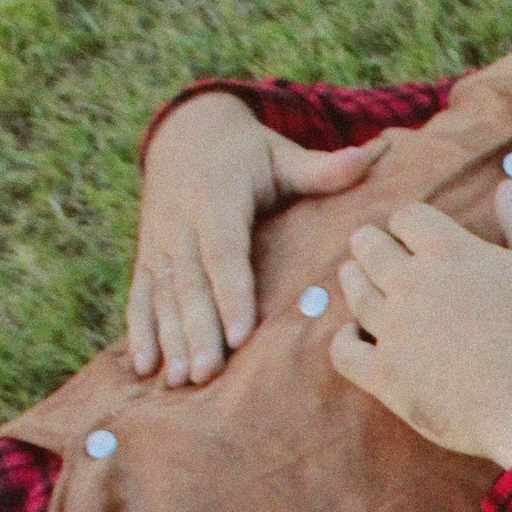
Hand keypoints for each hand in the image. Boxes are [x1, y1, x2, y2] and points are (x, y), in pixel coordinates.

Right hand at [129, 91, 385, 386]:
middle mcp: (181, 222)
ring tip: (181, 380)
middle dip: (197, 330)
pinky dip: (139, 332)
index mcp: (218, 199)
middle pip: (190, 283)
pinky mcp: (147, 255)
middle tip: (208, 374)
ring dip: (170, 340)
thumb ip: (322, 168)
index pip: (224, 252)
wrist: (186, 131)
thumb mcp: (281, 154)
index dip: (231, 293)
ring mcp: (159, 241)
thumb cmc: (248, 152)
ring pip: (162, 295)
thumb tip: (371, 156)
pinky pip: (140, 296)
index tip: (240, 334)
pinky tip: (143, 369)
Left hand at [330, 178, 511, 467]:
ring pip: (353, 292)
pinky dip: (344, 338)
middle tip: (373, 251)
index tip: (412, 234)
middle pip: (368, 247)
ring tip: (360, 283)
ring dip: (354, 282)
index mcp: (450, 250)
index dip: (407, 222)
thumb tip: (509, 186)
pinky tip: (357, 337)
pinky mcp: (385, 375)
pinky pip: (342, 349)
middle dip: (370, 244)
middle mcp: (412, 282)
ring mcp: (394, 329)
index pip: (405, 216)